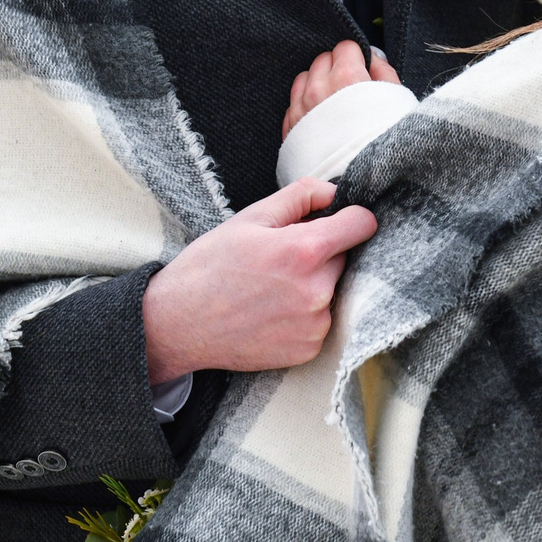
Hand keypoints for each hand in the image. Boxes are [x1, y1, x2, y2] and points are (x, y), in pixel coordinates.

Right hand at [141, 178, 377, 382]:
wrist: (179, 324)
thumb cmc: (210, 266)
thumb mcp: (250, 218)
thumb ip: (300, 197)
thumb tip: (335, 192)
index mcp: (304, 251)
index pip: (362, 224)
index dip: (351, 217)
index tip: (338, 221)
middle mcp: (317, 291)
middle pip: (345, 258)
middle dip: (322, 253)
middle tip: (281, 259)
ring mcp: (315, 325)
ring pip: (333, 290)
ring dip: (315, 284)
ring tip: (272, 288)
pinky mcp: (309, 350)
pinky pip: (321, 320)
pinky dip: (305, 314)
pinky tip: (272, 312)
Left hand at [282, 40, 399, 137]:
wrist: (362, 188)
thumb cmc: (386, 146)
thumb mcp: (398, 103)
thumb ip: (384, 72)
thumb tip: (372, 57)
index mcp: (346, 77)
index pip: (345, 47)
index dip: (356, 58)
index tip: (362, 71)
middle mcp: (318, 89)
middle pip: (322, 60)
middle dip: (336, 68)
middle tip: (350, 88)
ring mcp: (301, 109)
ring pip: (303, 78)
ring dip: (317, 84)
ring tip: (333, 104)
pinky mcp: (291, 129)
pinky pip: (292, 104)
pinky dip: (304, 105)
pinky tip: (320, 119)